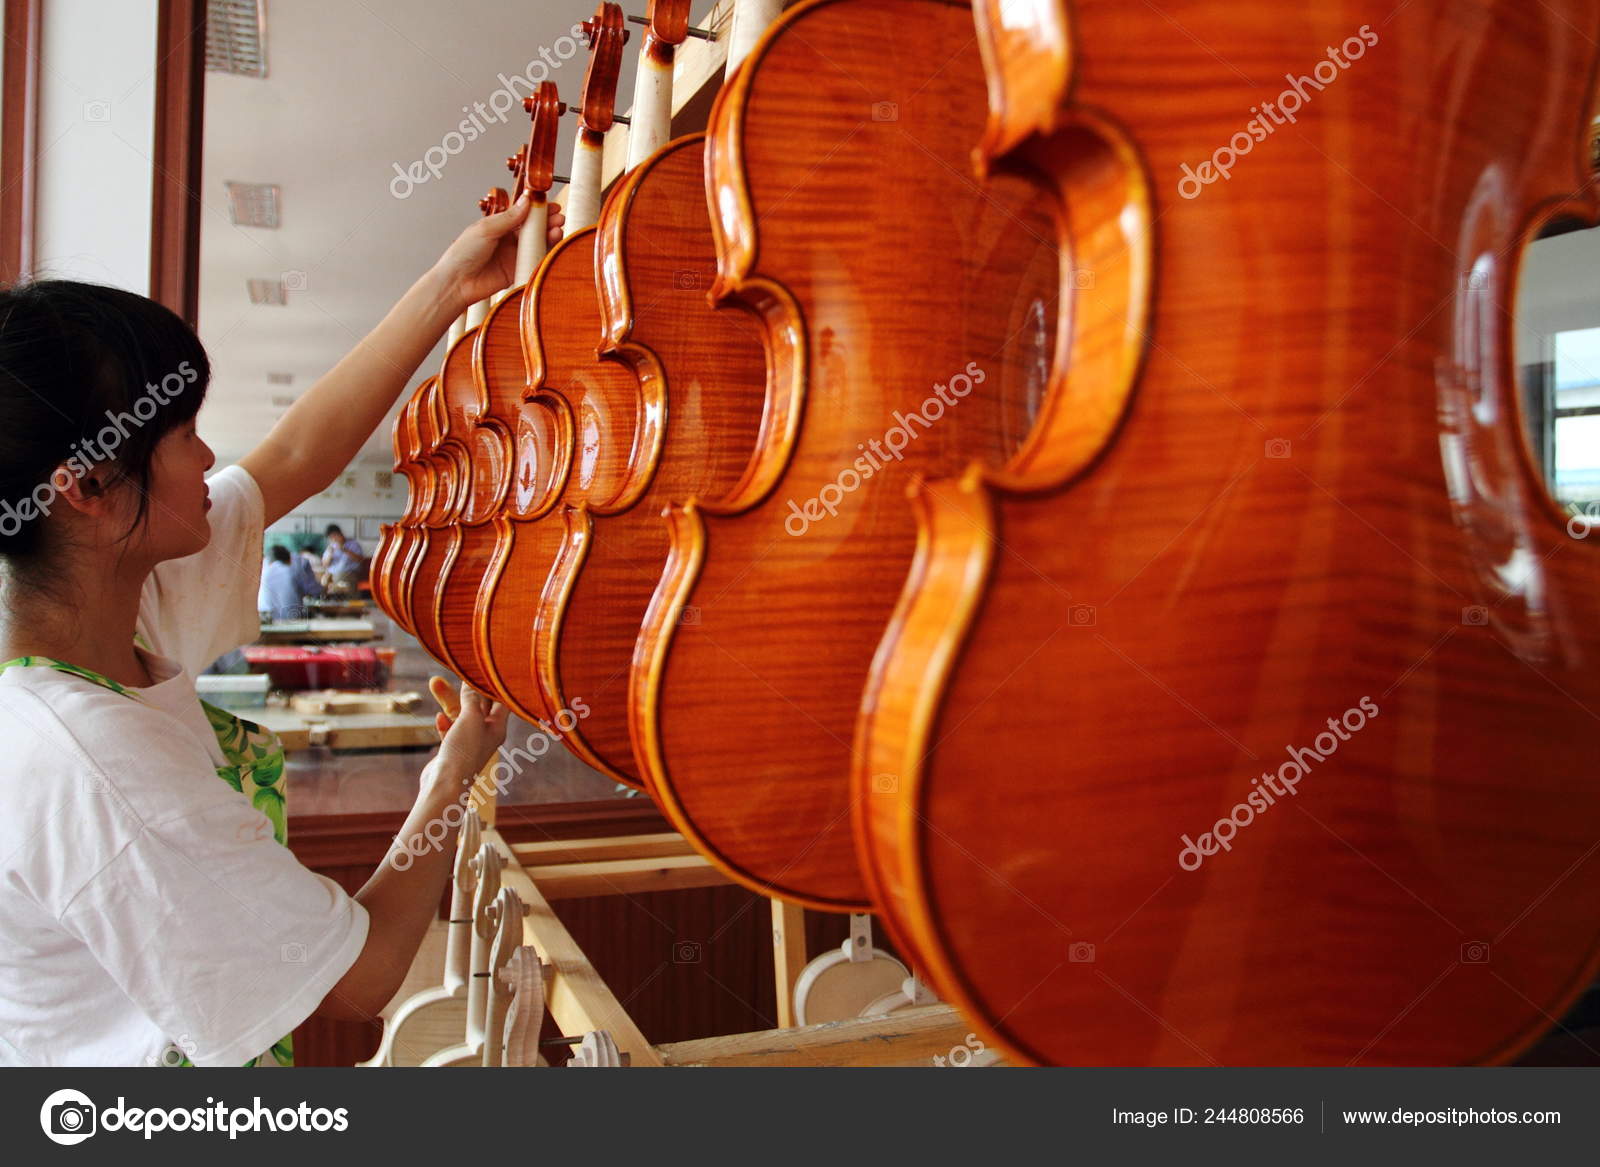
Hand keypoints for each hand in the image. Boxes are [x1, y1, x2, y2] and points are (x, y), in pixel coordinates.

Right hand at [429, 677, 508, 779]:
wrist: (444, 785)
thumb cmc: (464, 752)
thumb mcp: (470, 719)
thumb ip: (471, 699)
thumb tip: (471, 680)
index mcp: (497, 727)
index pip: (502, 700)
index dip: (496, 684)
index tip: (489, 667)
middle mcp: (486, 734)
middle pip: (479, 705)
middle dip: (468, 688)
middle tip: (458, 669)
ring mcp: (469, 743)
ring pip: (461, 716)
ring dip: (449, 701)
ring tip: (435, 682)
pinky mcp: (453, 751)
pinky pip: (450, 731)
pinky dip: (445, 723)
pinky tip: (438, 717)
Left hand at [430, 193, 565, 311]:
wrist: (458, 282)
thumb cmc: (463, 253)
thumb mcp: (486, 229)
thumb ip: (509, 217)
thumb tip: (526, 201)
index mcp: (499, 225)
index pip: (523, 213)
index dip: (537, 209)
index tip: (550, 205)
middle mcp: (508, 238)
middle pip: (533, 228)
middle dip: (547, 222)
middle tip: (558, 218)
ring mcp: (514, 254)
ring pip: (537, 243)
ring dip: (549, 236)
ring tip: (558, 229)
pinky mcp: (518, 270)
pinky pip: (535, 260)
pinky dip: (545, 253)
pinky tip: (553, 246)